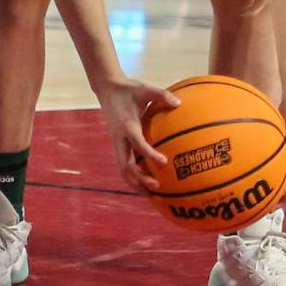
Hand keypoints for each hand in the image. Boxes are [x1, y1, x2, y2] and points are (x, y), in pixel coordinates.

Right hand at [98, 77, 181, 194]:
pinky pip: (125, 164)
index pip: (137, 143)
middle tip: (157, 187)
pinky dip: (133, 177)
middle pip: (126, 164)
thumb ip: (161, 95)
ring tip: (151, 196)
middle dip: (140, 178)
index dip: (148, 153)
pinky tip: (146, 184)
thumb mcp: (145, 89)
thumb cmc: (128, 89)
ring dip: (135, 183)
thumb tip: (179, 103)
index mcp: (126, 125)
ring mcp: (117, 143)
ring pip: (123, 168)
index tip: (163, 162)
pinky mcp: (118, 145)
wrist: (107, 89)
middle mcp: (120, 138)